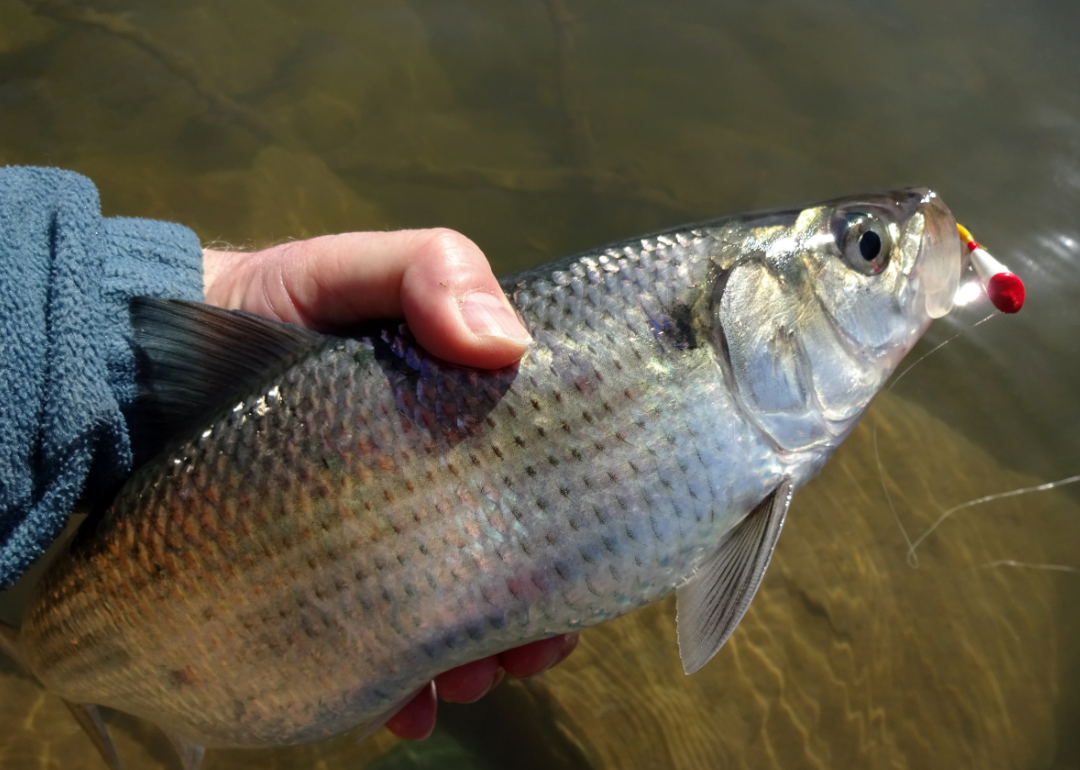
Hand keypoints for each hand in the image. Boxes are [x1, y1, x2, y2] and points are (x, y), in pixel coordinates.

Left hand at [202, 229, 578, 739]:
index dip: (572, 526)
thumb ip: (431, 270)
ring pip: (447, 619)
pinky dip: (401, 689)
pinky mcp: (315, 586)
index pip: (540, 476)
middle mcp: (425, 485)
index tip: (583, 570)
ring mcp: (371, 541)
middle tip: (528, 646)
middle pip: (504, 562)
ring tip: (466, 679)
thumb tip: (509, 345)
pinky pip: (371, 653)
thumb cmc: (262, 305)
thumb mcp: (348, 271)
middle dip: (529, 614)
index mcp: (458, 419)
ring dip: (476, 659)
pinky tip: (407, 706)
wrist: (139, 359)